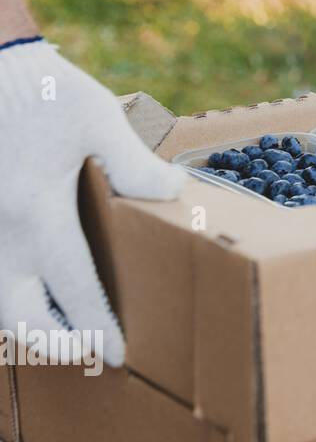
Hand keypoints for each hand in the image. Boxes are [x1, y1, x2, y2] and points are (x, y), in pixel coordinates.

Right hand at [0, 39, 183, 366]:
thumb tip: (173, 193)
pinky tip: (26, 290)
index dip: (100, 326)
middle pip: (20, 314)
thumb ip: (134, 164)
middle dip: (56, 342)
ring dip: (23, 323)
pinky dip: (1, 294)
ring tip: (60, 329)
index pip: (76, 289)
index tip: (122, 351)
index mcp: (36, 213)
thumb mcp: (97, 119)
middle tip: (90, 350)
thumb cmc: (39, 89)